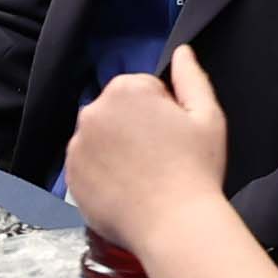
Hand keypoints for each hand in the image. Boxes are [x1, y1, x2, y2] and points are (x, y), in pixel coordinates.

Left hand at [61, 43, 231, 242]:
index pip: (141, 89)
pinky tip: (125, 188)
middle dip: (135, 127)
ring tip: (143, 175)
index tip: (172, 135)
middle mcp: (93, 112)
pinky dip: (102, 173)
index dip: (162, 110)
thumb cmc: (195, 170)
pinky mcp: (70, 176)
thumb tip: (182, 52)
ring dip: (116, 149)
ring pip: (100, 138)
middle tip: (159, 156)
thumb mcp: (207, 116)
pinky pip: (87, 165)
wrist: (174, 225)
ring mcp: (76, 145)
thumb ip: (191, 78)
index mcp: (125, 90)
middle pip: (117, 111)